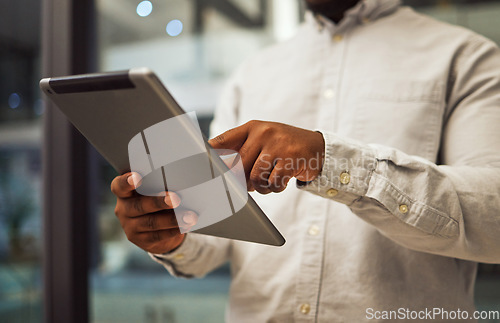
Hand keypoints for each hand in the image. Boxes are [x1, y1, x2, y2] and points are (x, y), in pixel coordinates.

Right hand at [111, 172, 197, 253]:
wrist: (157, 228)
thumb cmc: (156, 200)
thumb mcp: (154, 191)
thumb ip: (159, 187)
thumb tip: (179, 187)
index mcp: (124, 193)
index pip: (119, 186)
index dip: (126, 182)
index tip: (136, 177)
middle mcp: (123, 209)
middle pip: (139, 206)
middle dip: (159, 202)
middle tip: (176, 199)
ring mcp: (130, 226)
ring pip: (151, 222)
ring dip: (172, 219)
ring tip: (189, 216)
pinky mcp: (140, 240)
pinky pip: (158, 236)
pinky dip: (174, 230)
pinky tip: (186, 226)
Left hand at [208, 120, 324, 193]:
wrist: (318, 147)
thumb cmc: (283, 147)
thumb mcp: (263, 140)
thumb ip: (243, 150)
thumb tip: (219, 172)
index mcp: (252, 127)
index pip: (223, 140)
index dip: (208, 154)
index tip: (197, 165)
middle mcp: (263, 132)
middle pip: (238, 166)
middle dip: (242, 181)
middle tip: (252, 183)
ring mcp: (278, 145)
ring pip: (254, 177)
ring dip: (260, 186)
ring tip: (269, 181)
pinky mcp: (291, 159)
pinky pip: (272, 183)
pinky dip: (275, 188)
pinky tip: (281, 180)